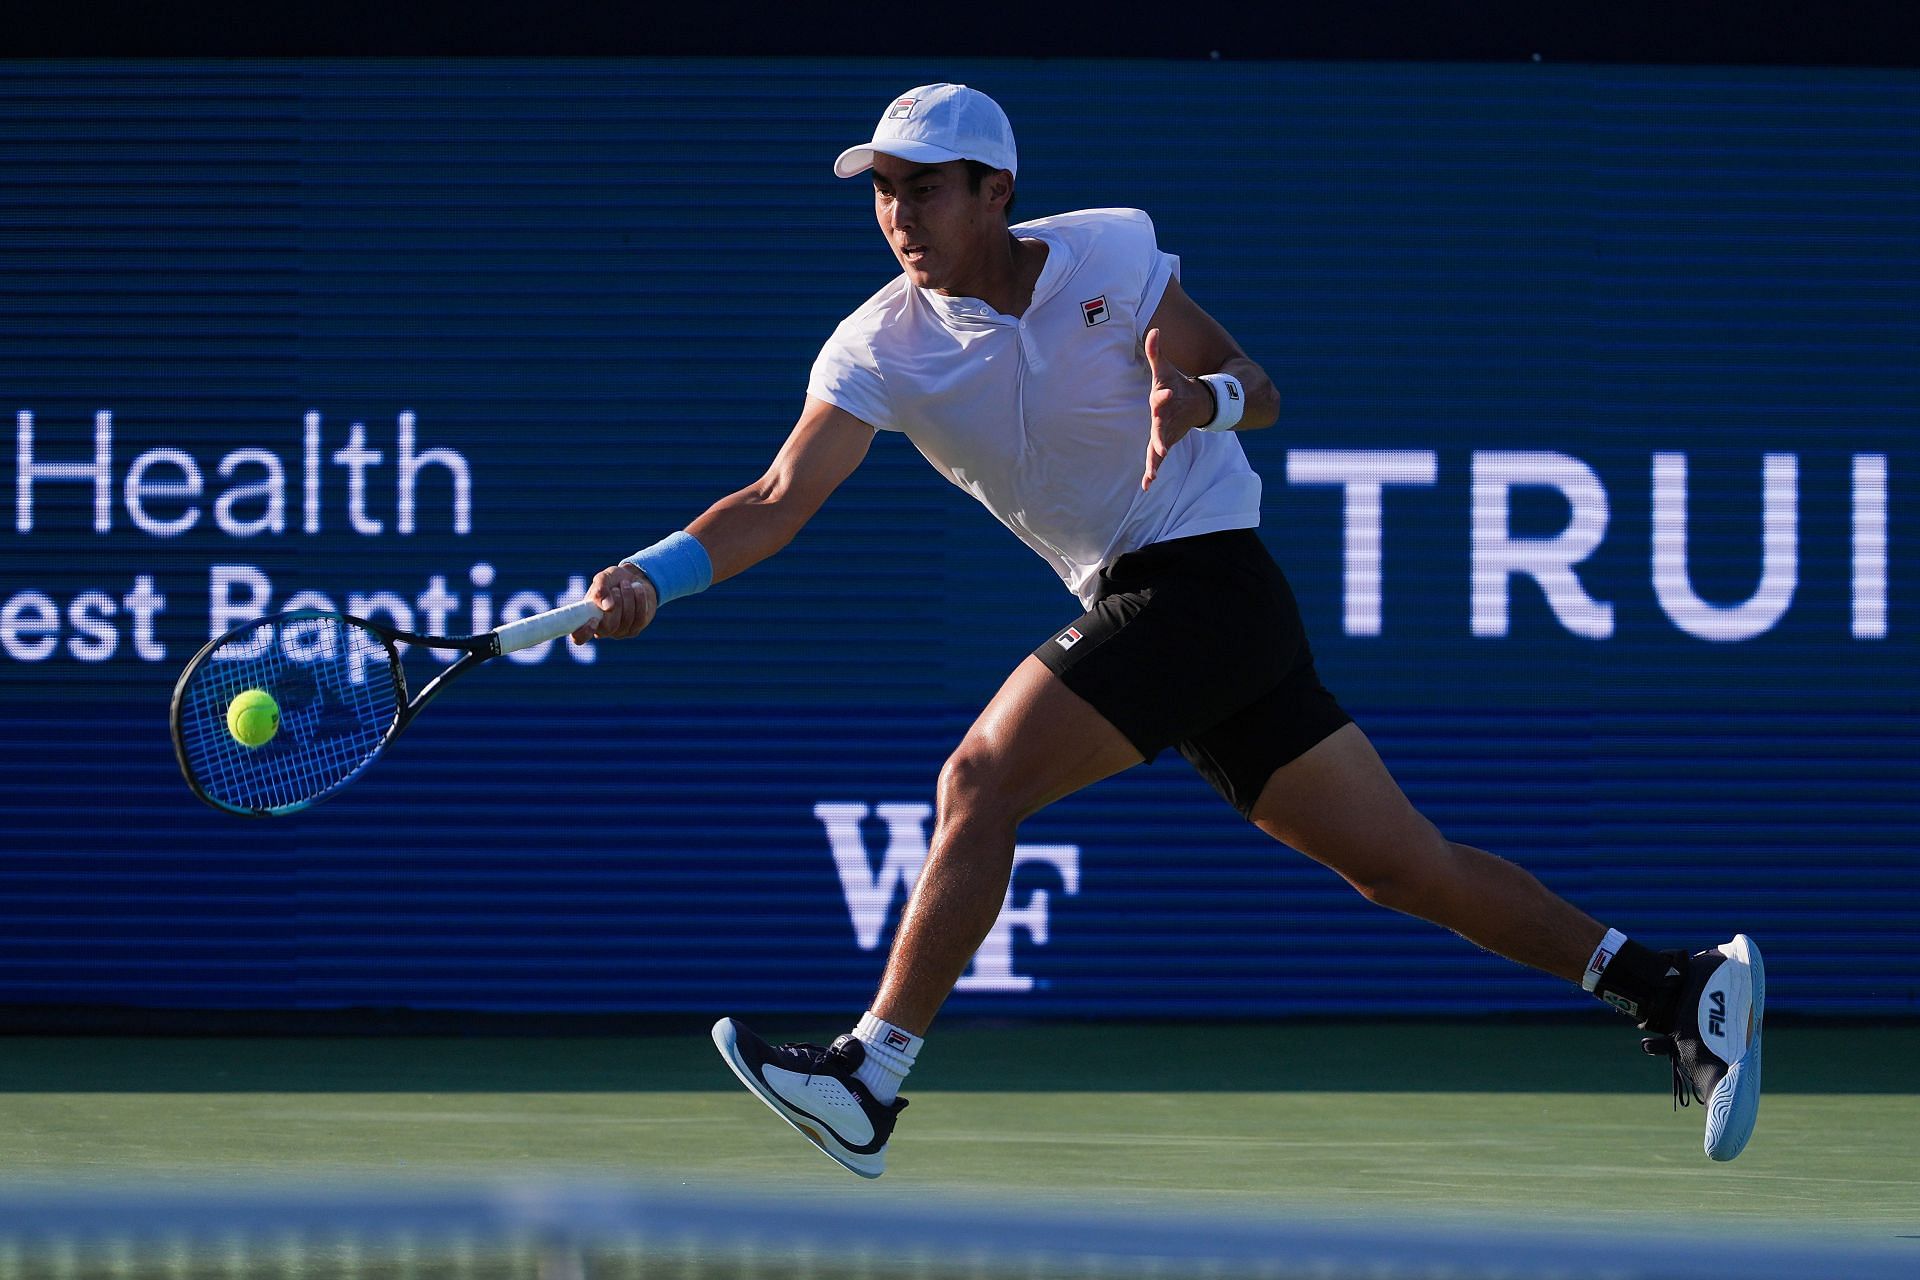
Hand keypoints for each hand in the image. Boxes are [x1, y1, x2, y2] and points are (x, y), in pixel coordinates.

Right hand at [570, 562, 659, 642]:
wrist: (634, 580)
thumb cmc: (613, 580)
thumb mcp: (604, 578)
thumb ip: (600, 589)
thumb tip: (607, 607)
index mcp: (586, 618)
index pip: (579, 637)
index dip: (584, 633)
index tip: (594, 619)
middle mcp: (602, 630)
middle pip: (609, 627)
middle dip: (616, 604)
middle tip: (616, 588)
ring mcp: (619, 632)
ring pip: (626, 621)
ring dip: (628, 598)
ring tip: (626, 584)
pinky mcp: (635, 629)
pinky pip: (639, 618)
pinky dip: (639, 600)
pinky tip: (637, 588)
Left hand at [1142, 327, 1212, 491]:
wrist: (1196, 405)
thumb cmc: (1174, 385)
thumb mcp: (1164, 369)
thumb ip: (1156, 351)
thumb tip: (1153, 329)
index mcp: (1167, 398)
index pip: (1165, 396)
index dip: (1165, 395)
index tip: (1166, 394)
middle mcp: (1168, 418)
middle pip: (1163, 427)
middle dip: (1162, 435)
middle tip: (1161, 446)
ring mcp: (1168, 433)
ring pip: (1162, 447)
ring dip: (1157, 459)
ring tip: (1153, 472)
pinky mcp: (1164, 444)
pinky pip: (1157, 459)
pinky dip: (1153, 471)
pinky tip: (1147, 485)